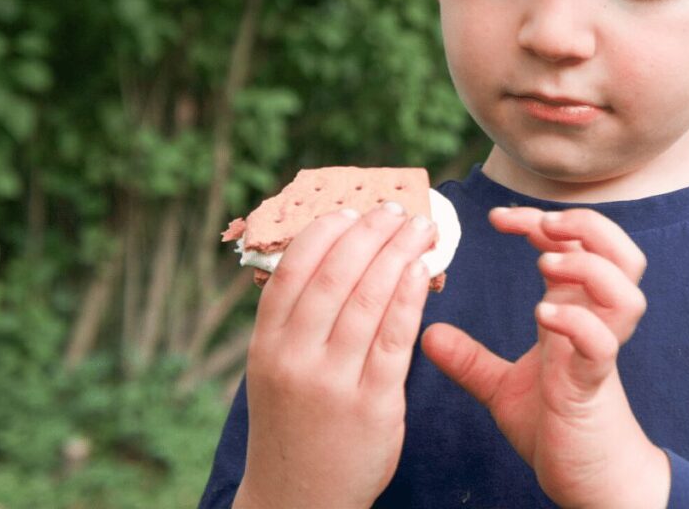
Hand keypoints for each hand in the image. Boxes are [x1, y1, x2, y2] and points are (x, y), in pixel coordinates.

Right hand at [233, 202, 435, 508]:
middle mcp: (294, 358)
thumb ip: (295, 321)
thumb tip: (333, 256)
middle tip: (395, 210)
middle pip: (335, 275)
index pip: (294, 270)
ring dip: (397, 253)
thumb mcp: (274, 371)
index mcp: (266, 344)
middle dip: (369, 232)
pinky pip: (395, 336)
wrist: (298, 501)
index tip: (351, 210)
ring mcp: (332, 381)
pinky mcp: (372, 403)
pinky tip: (422, 270)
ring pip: (368, 298)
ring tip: (418, 229)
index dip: (325, 232)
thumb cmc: (293, 425)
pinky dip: (410, 296)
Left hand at [422, 207, 670, 508]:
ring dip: (587, 266)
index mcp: (575, 312)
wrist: (584, 480)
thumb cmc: (555, 426)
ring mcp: (601, 350)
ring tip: (545, 265)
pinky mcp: (595, 383)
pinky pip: (602, 342)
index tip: (498, 218)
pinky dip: (577, 321)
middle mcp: (595, 322)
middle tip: (542, 226)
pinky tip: (544, 315)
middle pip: (620, 251)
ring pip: (626, 289)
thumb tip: (429, 336)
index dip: (541, 220)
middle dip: (584, 226)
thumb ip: (470, 359)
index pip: (576, 244)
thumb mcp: (501, 386)